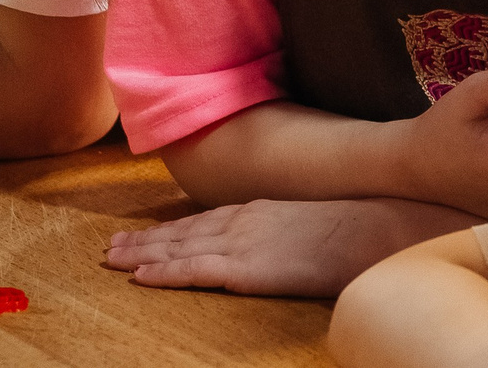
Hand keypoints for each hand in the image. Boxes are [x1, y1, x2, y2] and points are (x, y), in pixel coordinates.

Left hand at [105, 198, 469, 296]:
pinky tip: (139, 277)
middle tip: (112, 246)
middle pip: (184, 231)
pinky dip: (164, 273)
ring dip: (143, 254)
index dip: (172, 228)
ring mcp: (243, 242)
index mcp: (262, 209)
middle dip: (146, 240)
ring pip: (180, 249)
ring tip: (112, 260)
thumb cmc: (358, 227)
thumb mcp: (316, 222)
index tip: (146, 232)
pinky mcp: (246, 268)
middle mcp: (244, 220)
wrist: (376, 228)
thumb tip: (292, 243)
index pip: (206, 219)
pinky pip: (195, 272)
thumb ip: (293, 231)